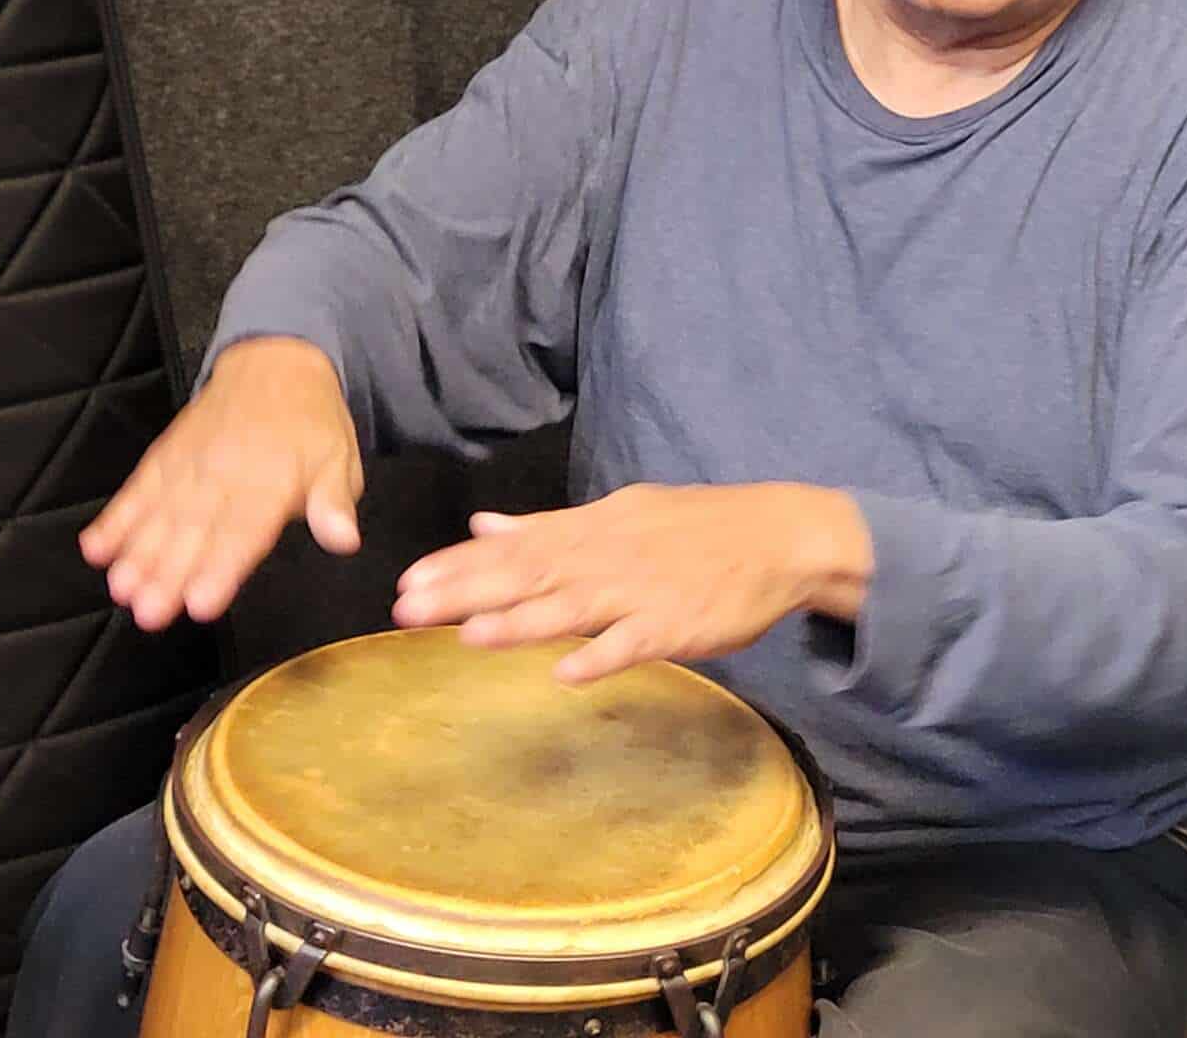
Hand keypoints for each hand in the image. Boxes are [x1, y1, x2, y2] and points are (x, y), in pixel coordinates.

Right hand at [80, 337, 364, 628]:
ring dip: (137, 553)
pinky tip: (96, 547)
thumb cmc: (308, 422)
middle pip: (194, 531)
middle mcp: (225, 475)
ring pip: (160, 515)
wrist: (274, 363)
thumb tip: (344, 537)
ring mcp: (190, 465)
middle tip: (149, 610)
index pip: (245, 531)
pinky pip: (137, 488)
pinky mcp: (166, 458)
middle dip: (169, 573)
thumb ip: (334, 502)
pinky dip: (115, 518)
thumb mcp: (339, 458)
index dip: (222, 568)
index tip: (201, 601)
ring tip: (121, 587)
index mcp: (271, 482)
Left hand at [393, 482, 873, 683]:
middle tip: (406, 609)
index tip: (406, 580)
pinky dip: (601, 657)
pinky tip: (566, 674)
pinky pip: (634, 643)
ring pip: (572, 607)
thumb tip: (482, 524)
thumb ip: (548, 525)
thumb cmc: (696, 528)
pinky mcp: (677, 623)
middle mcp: (607, 555)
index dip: (458, 564)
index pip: (514, 546)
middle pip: (528, 574)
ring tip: (468, 636)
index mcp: (591, 528)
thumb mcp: (618, 512)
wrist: (780, 535)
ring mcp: (642, 590)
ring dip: (520, 622)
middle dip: (466, 592)